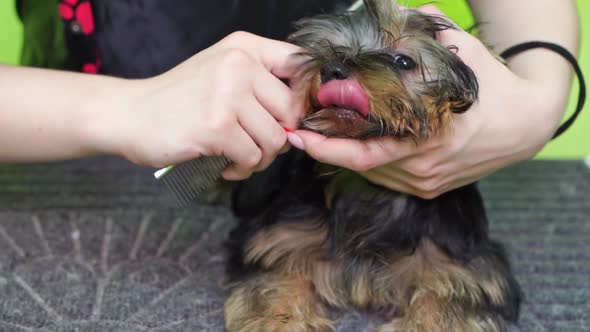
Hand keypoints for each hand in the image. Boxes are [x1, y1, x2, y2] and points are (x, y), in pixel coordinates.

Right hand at [94, 32, 302, 179]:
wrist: (131, 114)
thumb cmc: (181, 99)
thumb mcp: (222, 73)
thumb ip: (263, 85)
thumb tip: (304, 120)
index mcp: (244, 48)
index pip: (301, 66)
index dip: (304, 98)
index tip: (288, 117)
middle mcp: (239, 64)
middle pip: (293, 111)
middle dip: (280, 137)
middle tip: (257, 145)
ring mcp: (227, 94)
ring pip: (276, 139)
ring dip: (261, 158)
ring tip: (239, 156)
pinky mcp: (216, 126)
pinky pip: (252, 157)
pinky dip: (243, 169)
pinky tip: (225, 165)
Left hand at [288, 6, 564, 198]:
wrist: (527, 126)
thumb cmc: (494, 90)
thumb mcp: (463, 55)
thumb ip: (427, 35)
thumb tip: (396, 15)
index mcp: (428, 140)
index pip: (363, 153)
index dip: (326, 148)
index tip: (299, 135)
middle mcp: (423, 168)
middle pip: (360, 166)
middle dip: (326, 150)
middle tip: (299, 133)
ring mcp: (426, 183)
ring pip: (372, 172)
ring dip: (345, 155)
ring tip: (322, 133)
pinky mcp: (429, 188)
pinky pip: (387, 177)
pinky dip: (367, 161)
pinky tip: (354, 143)